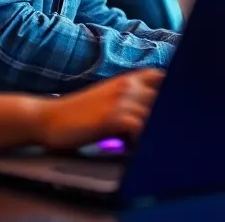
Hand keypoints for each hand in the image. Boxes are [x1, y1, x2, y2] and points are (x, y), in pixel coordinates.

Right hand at [38, 69, 163, 150]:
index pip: (165, 77)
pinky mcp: (111, 118)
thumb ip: (134, 100)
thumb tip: (159, 115)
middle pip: (167, 96)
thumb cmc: (81, 113)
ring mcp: (121, 101)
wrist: (48, 118)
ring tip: (144, 142)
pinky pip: (141, 127)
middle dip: (169, 114)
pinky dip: (142, 140)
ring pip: (157, 113)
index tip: (176, 108)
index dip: (175, 91)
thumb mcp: (110, 99)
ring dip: (155, 130)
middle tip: (165, 133)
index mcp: (129, 80)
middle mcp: (128, 86)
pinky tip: (131, 147)